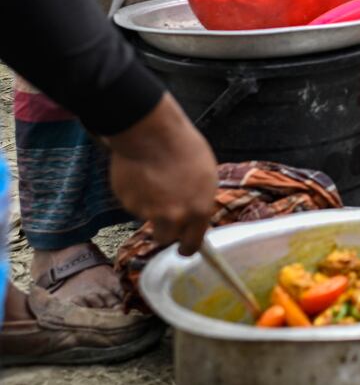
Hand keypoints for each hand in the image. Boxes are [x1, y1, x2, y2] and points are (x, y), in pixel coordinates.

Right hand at [105, 95, 217, 254]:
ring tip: (155, 182)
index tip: (183, 248)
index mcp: (198, 211)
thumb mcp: (206, 177)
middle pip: (165, 238)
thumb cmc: (185, 150)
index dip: (186, 248)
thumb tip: (195, 217)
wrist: (153, 135)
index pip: (191, 245)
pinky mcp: (128, 203)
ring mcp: (148, 212)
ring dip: (150, 208)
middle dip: (165, 230)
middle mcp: (174, 217)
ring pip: (148, 219)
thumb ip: (199, 202)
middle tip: (165, 213)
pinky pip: (133, 204)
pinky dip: (137, 194)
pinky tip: (142, 175)